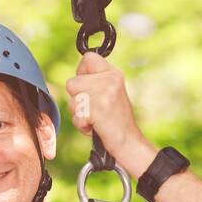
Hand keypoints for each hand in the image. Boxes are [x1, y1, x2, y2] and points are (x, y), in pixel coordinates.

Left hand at [64, 52, 152, 169]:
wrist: (129, 143)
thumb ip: (95, 82)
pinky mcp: (99, 109)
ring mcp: (105, 94)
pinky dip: (82, 126)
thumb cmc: (116, 121)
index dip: (81, 73)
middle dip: (77, 100)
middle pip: (72, 83)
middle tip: (94, 109)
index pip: (88, 58)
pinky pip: (76, 116)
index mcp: (114, 74)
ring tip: (95, 119)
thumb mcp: (109, 94)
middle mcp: (110, 80)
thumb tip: (75, 79)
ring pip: (72, 101)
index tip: (88, 88)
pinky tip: (95, 127)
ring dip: (79, 114)